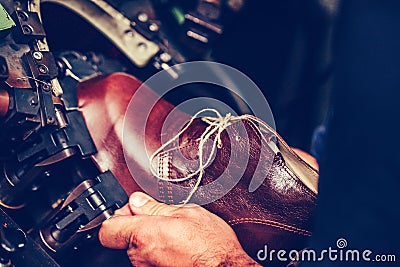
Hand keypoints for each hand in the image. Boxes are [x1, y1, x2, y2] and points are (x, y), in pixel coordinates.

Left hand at [99, 192, 259, 266]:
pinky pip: (150, 260)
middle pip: (124, 238)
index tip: (132, 210)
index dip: (118, 216)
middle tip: (161, 220)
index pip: (108, 229)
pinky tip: (177, 248)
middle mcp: (140, 257)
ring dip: (151, 240)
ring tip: (174, 235)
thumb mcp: (187, 214)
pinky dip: (158, 253)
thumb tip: (138, 201)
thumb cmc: (212, 246)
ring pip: (138, 250)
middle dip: (139, 226)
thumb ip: (156, 207)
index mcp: (144, 235)